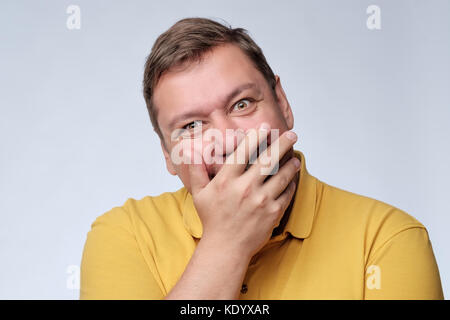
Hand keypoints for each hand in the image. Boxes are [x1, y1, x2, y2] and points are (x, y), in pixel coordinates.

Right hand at [187, 124, 299, 260]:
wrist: (225, 247)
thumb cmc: (213, 220)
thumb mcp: (199, 194)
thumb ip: (196, 172)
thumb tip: (189, 152)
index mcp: (227, 181)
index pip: (243, 152)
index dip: (256, 137)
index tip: (264, 127)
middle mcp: (245, 188)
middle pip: (268, 159)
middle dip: (282, 143)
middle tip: (292, 134)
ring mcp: (261, 201)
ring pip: (282, 175)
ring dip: (291, 164)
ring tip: (294, 158)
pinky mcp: (273, 213)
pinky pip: (287, 193)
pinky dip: (291, 183)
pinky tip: (292, 178)